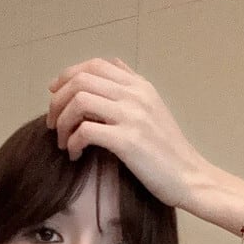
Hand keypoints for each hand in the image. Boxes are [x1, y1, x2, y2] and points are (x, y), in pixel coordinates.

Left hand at [45, 57, 208, 208]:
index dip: (68, 76)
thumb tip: (110, 69)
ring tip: (63, 141)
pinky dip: (73, 142)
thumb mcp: (153, 110)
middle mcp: (135, 95)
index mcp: (140, 86)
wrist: (190, 178)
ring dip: (62, 122)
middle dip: (57, 101)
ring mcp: (132, 116)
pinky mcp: (128, 141)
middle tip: (52, 124)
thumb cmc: (169, 152)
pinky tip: (75, 155)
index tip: (54, 95)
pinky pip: (85, 131)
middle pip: (81, 80)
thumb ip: (132, 89)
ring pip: (79, 101)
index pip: (95, 65)